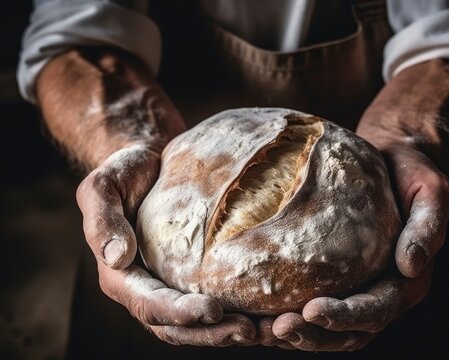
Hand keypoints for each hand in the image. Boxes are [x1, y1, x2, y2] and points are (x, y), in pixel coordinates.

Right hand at [77, 145, 255, 345]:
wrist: (149, 163)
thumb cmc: (124, 172)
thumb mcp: (102, 187)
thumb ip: (103, 220)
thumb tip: (117, 257)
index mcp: (121, 276)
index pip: (150, 306)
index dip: (179, 314)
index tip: (212, 310)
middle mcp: (146, 289)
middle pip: (178, 328)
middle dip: (212, 333)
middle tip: (249, 331)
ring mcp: (171, 287)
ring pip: (199, 325)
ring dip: (231, 332)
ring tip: (266, 330)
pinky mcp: (193, 278)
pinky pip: (216, 304)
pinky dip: (240, 313)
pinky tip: (267, 313)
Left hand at [258, 58, 448, 350]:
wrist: (396, 159)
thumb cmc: (414, 173)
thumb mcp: (432, 192)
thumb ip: (426, 228)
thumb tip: (411, 266)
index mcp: (407, 281)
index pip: (376, 310)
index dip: (345, 316)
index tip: (311, 311)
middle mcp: (382, 291)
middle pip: (348, 332)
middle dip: (313, 335)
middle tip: (277, 328)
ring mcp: (358, 286)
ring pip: (328, 328)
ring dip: (297, 333)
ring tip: (261, 330)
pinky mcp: (338, 275)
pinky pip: (312, 302)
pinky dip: (288, 312)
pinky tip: (260, 310)